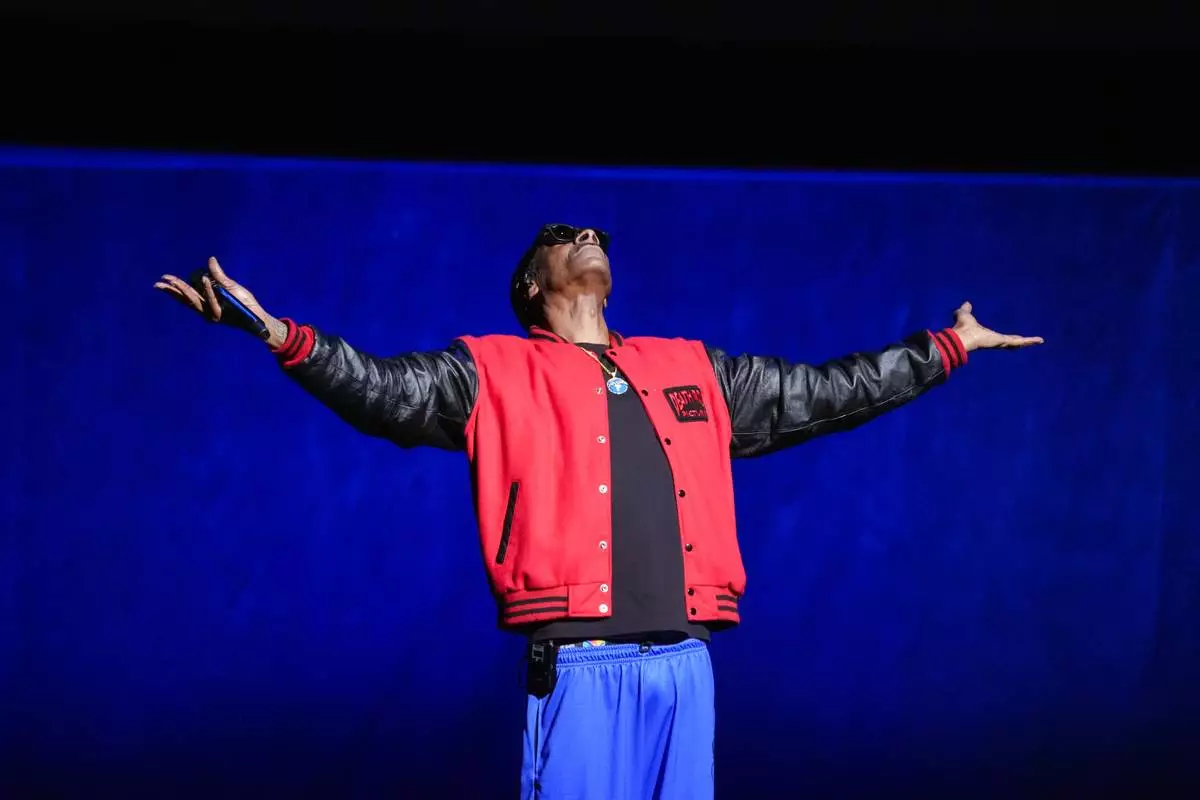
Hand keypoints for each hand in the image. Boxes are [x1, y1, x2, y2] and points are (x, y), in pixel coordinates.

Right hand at [154, 257, 286, 345]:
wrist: (257, 315)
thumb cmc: (244, 302)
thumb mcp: (230, 285)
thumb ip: (218, 274)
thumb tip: (211, 259)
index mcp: (206, 302)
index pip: (186, 295)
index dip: (175, 287)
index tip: (164, 278)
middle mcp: (206, 309)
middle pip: (186, 299)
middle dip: (173, 290)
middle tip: (160, 282)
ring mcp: (212, 314)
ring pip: (196, 301)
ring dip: (185, 290)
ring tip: (174, 281)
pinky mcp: (220, 316)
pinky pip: (212, 302)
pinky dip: (209, 291)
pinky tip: (204, 280)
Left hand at [951, 302, 1043, 351]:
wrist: (961, 335)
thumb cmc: (961, 327)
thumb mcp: (965, 314)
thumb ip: (966, 309)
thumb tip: (966, 303)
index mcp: (987, 336)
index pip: (999, 337)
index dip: (1005, 338)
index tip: (1011, 339)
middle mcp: (994, 340)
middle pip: (1010, 342)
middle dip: (1019, 342)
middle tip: (1028, 342)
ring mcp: (1000, 342)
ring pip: (1017, 342)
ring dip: (1028, 342)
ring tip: (1039, 341)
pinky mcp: (1004, 341)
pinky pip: (1019, 341)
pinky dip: (1029, 341)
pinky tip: (1039, 340)